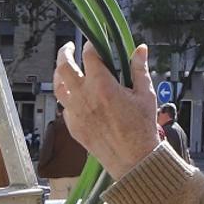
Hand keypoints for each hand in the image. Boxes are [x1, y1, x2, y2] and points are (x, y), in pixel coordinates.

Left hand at [54, 41, 160, 179]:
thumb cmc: (141, 129)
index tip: (95, 43)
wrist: (133, 159)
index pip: (89, 55)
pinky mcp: (73, 126)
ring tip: (66, 68)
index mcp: (102, 86)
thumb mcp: (146, 94)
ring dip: (60, 74)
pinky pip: (64, 106)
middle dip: (65, 52)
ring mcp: (75, 112)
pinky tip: (74, 94)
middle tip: (70, 48)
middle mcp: (84, 97)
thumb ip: (139, 69)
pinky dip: (67, 96)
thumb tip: (140, 50)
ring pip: (58, 86)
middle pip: (64, 66)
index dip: (91, 46)